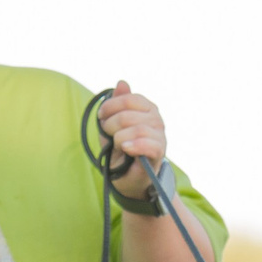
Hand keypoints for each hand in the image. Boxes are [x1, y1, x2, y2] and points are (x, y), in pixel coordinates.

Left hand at [97, 80, 167, 199]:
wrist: (128, 178)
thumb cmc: (121, 151)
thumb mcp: (113, 126)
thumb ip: (117, 105)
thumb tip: (122, 82)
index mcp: (147, 109)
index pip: (129, 99)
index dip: (111, 106)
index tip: (101, 116)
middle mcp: (156, 120)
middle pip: (129, 114)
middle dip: (111, 125)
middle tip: (107, 134)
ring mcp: (160, 136)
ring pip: (137, 128)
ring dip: (119, 138)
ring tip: (117, 146)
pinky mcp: (159, 153)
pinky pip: (148, 144)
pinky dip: (134, 146)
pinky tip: (125, 149)